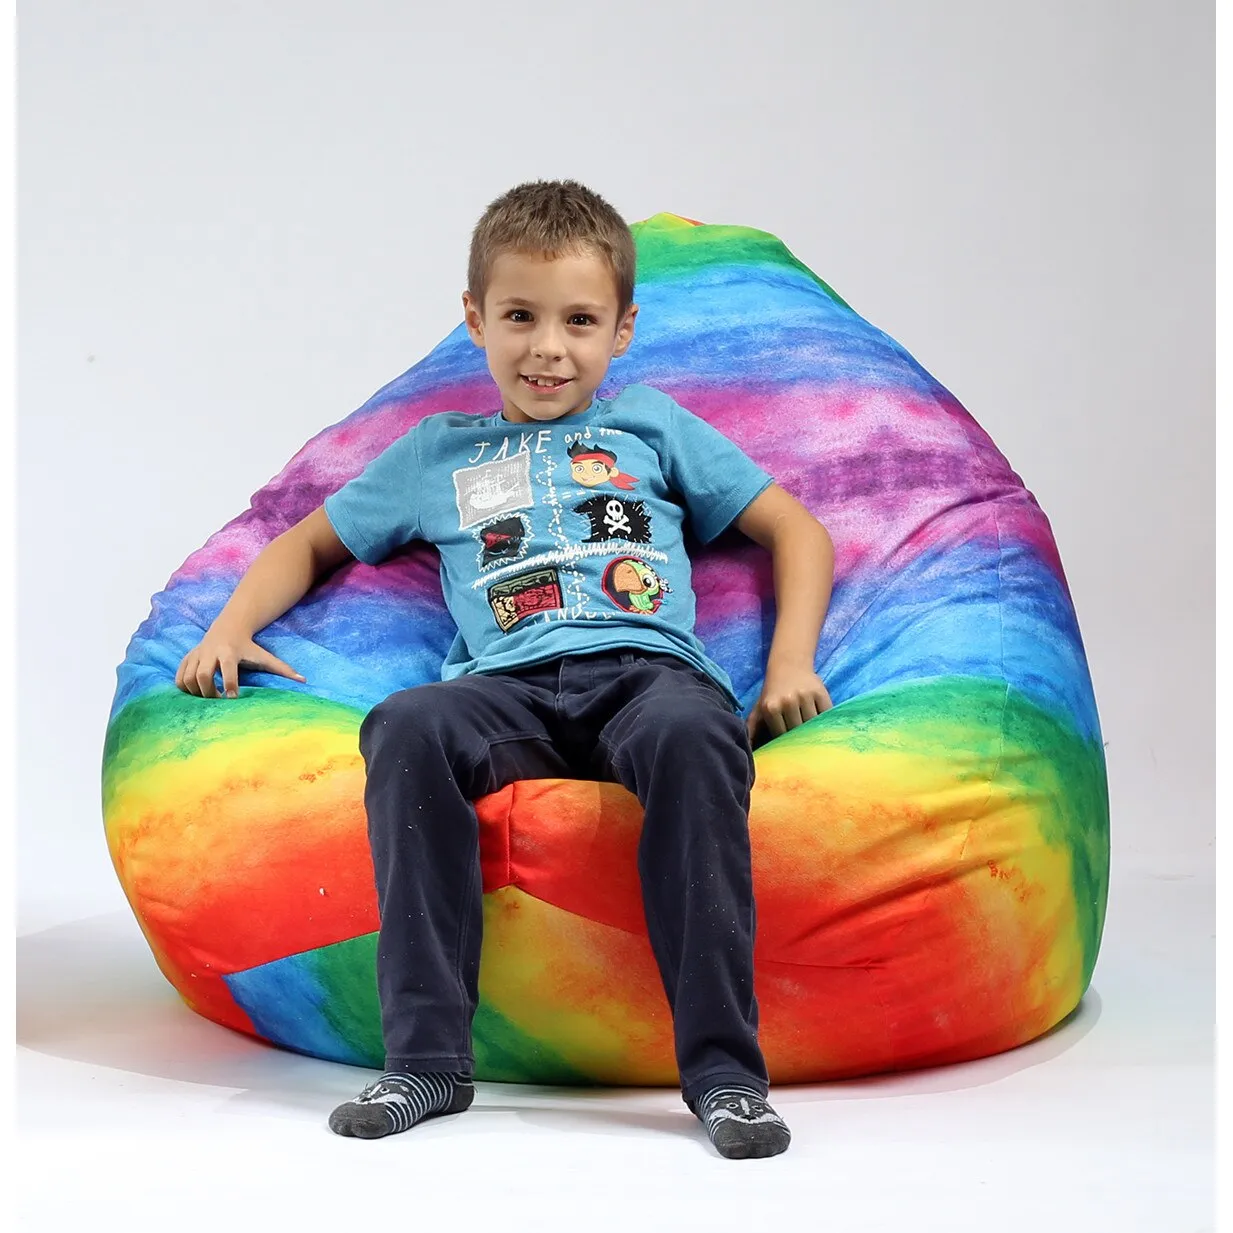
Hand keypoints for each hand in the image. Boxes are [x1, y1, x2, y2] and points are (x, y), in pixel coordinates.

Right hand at [175, 627, 304, 698]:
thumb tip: (304, 680)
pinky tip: (195, 692)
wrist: (228, 628)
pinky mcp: (188, 658)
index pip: (227, 669)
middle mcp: (211, 652)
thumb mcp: (265, 656)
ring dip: (195, 691)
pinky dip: (183, 687)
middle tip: (217, 700)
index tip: (232, 698)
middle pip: (202, 674)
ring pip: (188, 676)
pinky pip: (179, 676)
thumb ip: (283, 669)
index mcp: (230, 652)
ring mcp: (197, 654)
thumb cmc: (248, 647)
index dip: (228, 684)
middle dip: (208, 691)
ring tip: (207, 697)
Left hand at [746, 663, 832, 744]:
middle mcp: (787, 701)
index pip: (781, 736)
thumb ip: (751, 730)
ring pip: (812, 725)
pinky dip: (824, 722)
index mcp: (771, 708)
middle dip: (799, 738)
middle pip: (797, 731)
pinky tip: (820, 723)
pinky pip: (825, 715)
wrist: (789, 665)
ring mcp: (805, 696)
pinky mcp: (820, 692)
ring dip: (813, 731)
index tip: (788, 745)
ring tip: (811, 733)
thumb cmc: (773, 693)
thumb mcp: (758, 709)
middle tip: (802, 743)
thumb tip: (748, 752)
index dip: (785, 742)